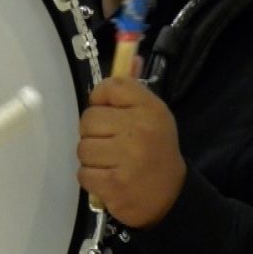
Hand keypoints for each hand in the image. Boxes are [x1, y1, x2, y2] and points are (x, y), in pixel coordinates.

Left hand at [77, 76, 185, 227]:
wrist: (169, 195)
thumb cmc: (154, 150)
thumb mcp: (152, 115)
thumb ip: (132, 91)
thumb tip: (128, 58)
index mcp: (150, 109)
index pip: (110, 87)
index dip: (101, 100)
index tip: (109, 112)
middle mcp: (139, 131)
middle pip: (88, 119)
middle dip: (93, 132)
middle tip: (111, 143)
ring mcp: (127, 159)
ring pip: (82, 148)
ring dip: (92, 158)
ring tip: (112, 162)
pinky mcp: (114, 185)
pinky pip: (83, 173)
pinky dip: (91, 177)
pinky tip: (109, 178)